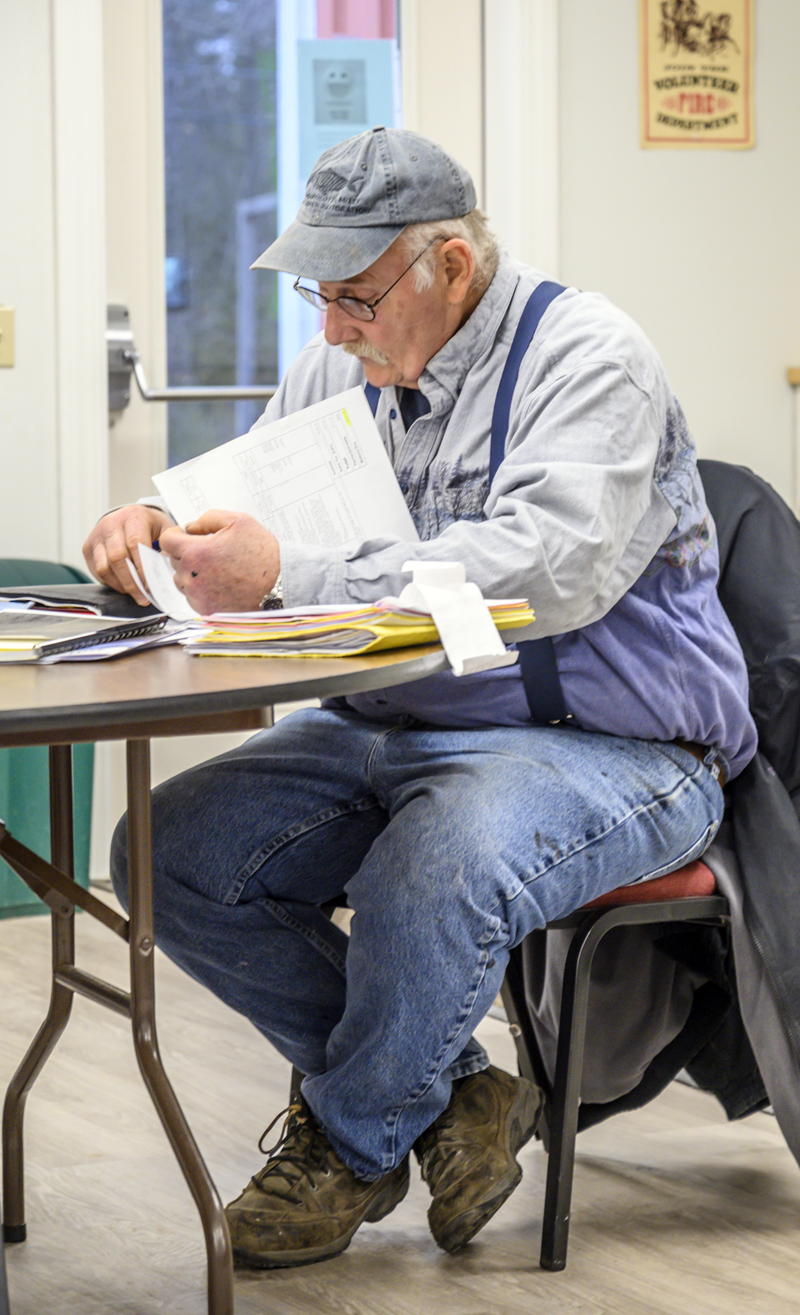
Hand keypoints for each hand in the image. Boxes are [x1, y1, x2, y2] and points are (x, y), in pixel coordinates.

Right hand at [82, 505, 171, 604]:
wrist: (130, 516)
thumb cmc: (150, 526)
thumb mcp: (165, 529)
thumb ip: (167, 547)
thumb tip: (165, 569)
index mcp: (132, 516)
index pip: (135, 543)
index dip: (142, 567)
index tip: (150, 584)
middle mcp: (111, 524)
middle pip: (117, 558)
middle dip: (131, 582)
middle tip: (143, 597)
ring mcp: (97, 536)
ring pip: (104, 567)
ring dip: (120, 585)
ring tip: (134, 593)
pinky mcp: (88, 548)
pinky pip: (96, 571)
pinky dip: (110, 583)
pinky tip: (123, 586)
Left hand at [159, 510, 279, 613]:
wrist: (279, 585)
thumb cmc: (261, 554)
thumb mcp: (238, 522)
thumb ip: (208, 518)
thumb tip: (190, 526)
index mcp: (196, 553)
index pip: (167, 540)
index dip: (176, 534)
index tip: (186, 536)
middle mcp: (192, 576)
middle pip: (174, 560)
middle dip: (187, 553)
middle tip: (209, 552)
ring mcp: (198, 596)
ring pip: (181, 579)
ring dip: (191, 572)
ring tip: (215, 569)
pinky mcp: (205, 609)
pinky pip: (192, 596)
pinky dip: (201, 589)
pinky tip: (219, 583)